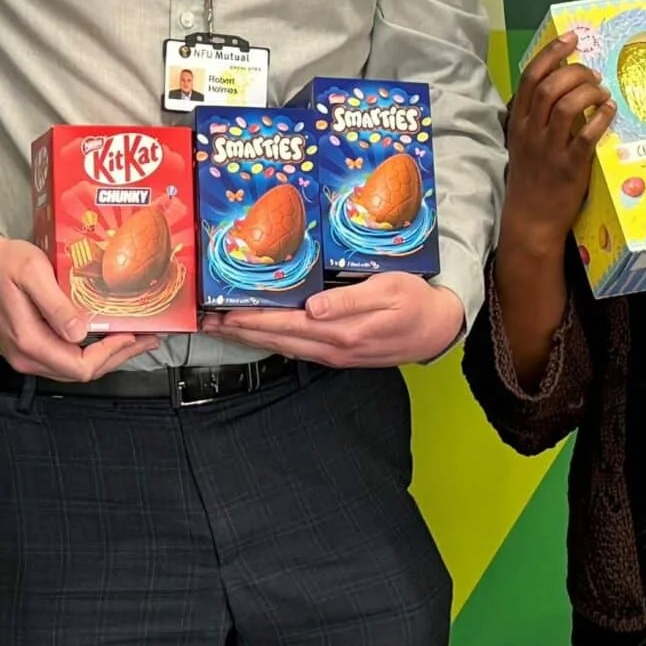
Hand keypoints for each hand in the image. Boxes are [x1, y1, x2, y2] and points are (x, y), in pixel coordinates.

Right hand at [0, 230, 157, 381]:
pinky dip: (89, 351)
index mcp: (29, 342)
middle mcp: (26, 357)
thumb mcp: (32, 274)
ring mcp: (25, 355)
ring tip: (132, 338)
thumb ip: (57, 306)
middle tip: (145, 338)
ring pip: (74, 368)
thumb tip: (81, 333)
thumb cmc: (1, 262)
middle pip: (81, 372)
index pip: (81, 366)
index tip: (132, 334)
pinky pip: (63, 359)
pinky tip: (102, 336)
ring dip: (106, 355)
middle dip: (117, 356)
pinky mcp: (26, 347)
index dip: (112, 354)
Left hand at [202, 273, 464, 368]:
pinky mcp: (339, 353)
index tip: (222, 313)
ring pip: (283, 346)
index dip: (250, 319)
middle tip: (207, 321)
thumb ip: (348, 301)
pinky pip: (297, 348)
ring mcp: (334, 354)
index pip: (284, 324)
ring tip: (224, 326)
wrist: (438, 329)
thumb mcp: (388, 291)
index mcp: (340, 330)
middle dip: (240, 330)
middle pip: (275, 339)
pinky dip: (273, 339)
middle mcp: (332, 347)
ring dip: (252, 336)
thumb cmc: (415, 301)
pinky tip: (261, 332)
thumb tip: (313, 309)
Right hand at [500, 36, 613, 255]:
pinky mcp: (569, 166)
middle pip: (549, 86)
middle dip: (575, 71)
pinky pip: (587, 135)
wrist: (531, 219)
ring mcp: (549, 149)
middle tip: (592, 73)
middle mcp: (531, 131)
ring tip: (602, 92)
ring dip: (588, 92)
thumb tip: (563, 86)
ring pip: (567, 106)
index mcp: (519, 122)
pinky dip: (601, 118)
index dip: (552, 54)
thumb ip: (537, 117)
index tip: (571, 39)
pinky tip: (610, 111)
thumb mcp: (525, 143)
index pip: (530, 77)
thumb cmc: (532, 178)